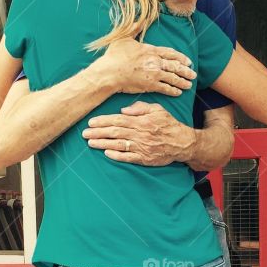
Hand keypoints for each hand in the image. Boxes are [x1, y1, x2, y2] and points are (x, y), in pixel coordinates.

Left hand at [82, 102, 196, 165]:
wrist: (182, 142)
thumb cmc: (168, 124)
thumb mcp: (157, 109)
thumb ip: (140, 107)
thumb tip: (123, 110)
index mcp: (141, 121)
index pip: (118, 120)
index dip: (103, 121)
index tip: (91, 122)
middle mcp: (140, 134)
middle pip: (115, 132)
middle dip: (98, 133)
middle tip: (84, 133)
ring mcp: (142, 147)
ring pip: (118, 145)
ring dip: (103, 144)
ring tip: (90, 143)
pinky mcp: (144, 158)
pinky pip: (128, 157)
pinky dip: (117, 156)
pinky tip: (106, 154)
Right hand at [96, 38, 195, 95]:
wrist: (109, 73)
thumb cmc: (114, 56)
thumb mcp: (124, 38)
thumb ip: (135, 28)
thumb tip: (140, 18)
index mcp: (151, 50)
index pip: (171, 53)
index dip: (181, 57)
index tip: (188, 61)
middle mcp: (155, 61)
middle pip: (175, 66)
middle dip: (186, 71)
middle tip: (193, 74)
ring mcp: (154, 74)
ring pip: (173, 78)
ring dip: (182, 81)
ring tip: (189, 84)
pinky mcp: (150, 85)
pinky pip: (166, 88)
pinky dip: (173, 90)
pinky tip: (178, 92)